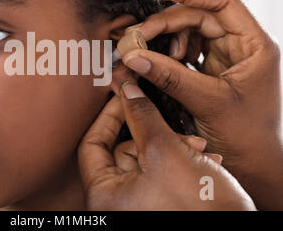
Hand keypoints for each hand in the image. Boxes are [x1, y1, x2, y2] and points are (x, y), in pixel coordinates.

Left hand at [77, 81, 255, 210]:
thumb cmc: (199, 206)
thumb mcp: (167, 152)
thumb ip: (143, 117)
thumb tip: (127, 91)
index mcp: (105, 195)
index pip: (92, 144)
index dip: (109, 116)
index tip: (126, 96)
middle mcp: (116, 202)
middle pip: (123, 151)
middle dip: (154, 134)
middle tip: (179, 131)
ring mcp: (137, 204)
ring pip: (147, 159)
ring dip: (174, 147)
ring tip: (200, 149)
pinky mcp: (159, 204)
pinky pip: (161, 173)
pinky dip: (180, 163)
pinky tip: (205, 161)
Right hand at [117, 0, 281, 208]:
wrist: (251, 162)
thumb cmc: (242, 136)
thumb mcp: (206, 102)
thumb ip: (169, 76)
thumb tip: (133, 56)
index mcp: (253, 44)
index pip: (221, 0)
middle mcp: (241, 43)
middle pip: (199, 14)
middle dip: (165, 23)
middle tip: (136, 37)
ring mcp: (226, 54)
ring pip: (190, 29)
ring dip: (166, 37)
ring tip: (148, 54)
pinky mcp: (213, 66)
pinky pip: (187, 47)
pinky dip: (170, 52)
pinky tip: (161, 62)